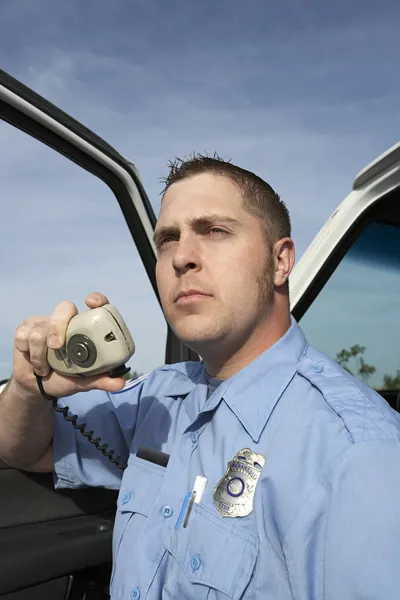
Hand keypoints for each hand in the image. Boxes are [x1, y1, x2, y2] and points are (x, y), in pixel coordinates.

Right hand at [11, 293, 125, 398]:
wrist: (38, 387)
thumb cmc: (65, 378)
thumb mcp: (85, 381)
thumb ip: (101, 380)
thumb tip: (120, 383)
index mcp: (85, 328)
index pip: (96, 305)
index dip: (97, 299)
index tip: (91, 303)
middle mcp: (67, 321)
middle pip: (64, 308)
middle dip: (58, 326)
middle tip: (56, 346)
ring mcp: (45, 322)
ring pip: (41, 328)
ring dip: (40, 354)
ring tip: (46, 368)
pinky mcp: (26, 329)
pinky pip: (23, 335)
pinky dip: (29, 353)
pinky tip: (34, 361)